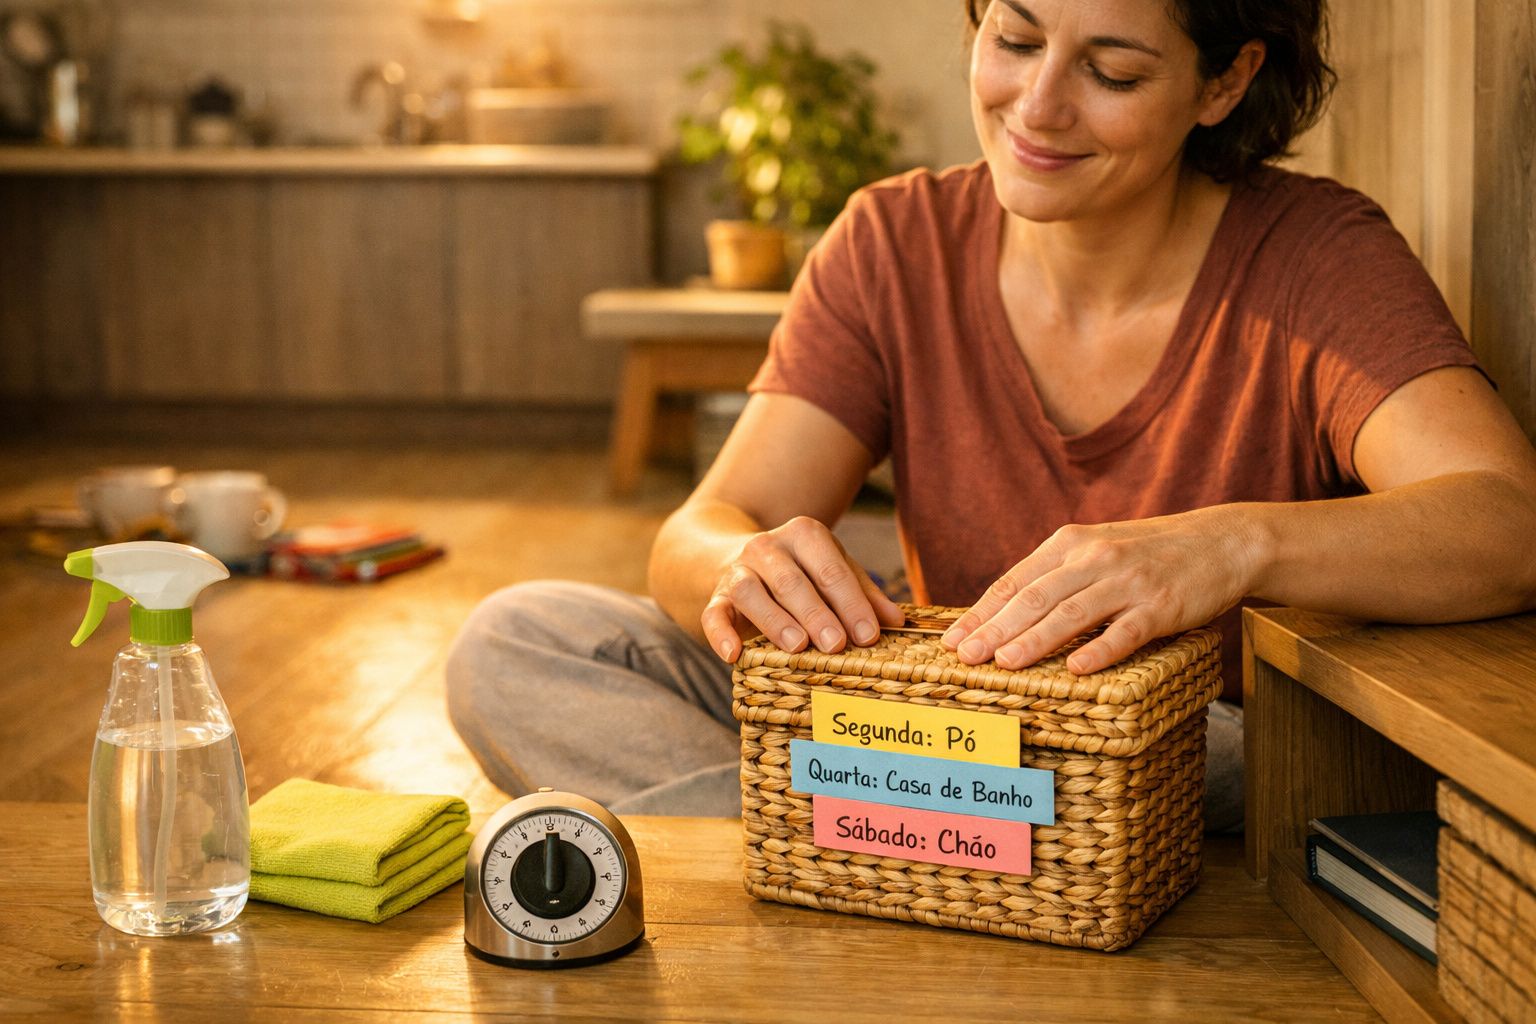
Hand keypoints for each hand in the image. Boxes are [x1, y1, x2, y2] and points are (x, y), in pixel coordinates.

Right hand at [702, 516, 905, 661]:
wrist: (735, 559)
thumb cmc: (800, 572)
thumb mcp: (833, 573)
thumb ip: (863, 595)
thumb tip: (897, 622)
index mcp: (804, 535)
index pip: (832, 569)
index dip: (852, 603)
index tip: (869, 635)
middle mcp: (768, 547)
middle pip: (793, 581)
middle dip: (817, 613)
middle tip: (837, 644)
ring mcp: (737, 571)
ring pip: (752, 592)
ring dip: (775, 620)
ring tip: (797, 646)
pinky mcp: (716, 596)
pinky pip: (713, 613)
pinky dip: (720, 633)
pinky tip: (733, 654)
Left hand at [940, 507, 1261, 673]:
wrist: (1222, 541)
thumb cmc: (1149, 553)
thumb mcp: (1096, 549)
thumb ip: (1056, 575)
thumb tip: (1004, 613)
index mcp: (1070, 543)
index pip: (1014, 581)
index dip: (981, 612)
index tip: (951, 640)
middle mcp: (1095, 558)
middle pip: (1034, 597)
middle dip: (994, 629)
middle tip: (964, 657)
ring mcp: (1128, 582)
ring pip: (1071, 613)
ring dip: (1034, 640)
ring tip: (1003, 664)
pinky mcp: (1161, 606)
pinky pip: (1125, 631)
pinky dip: (1099, 650)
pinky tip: (1075, 668)